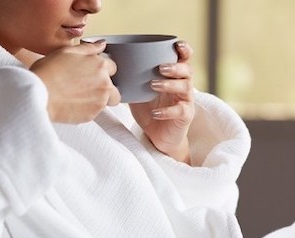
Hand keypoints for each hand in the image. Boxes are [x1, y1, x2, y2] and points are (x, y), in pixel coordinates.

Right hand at [30, 41, 120, 123]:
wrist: (38, 96)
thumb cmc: (48, 73)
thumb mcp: (66, 51)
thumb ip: (88, 48)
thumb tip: (101, 44)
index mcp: (100, 66)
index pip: (113, 67)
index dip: (101, 69)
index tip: (91, 72)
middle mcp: (104, 84)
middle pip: (115, 87)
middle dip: (105, 86)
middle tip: (86, 86)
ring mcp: (99, 102)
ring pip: (107, 101)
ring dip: (98, 98)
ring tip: (79, 96)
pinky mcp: (91, 116)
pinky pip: (95, 112)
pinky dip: (88, 109)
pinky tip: (73, 103)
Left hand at [129, 41, 194, 162]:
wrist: (157, 136)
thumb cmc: (149, 109)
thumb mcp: (138, 91)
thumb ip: (130, 78)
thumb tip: (108, 65)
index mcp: (174, 76)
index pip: (184, 58)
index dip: (184, 49)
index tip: (176, 45)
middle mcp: (183, 85)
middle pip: (187, 70)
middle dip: (175, 66)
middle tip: (160, 67)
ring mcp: (186, 101)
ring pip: (185, 87)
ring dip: (170, 84)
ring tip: (153, 85)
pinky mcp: (185, 116)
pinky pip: (180, 111)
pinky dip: (167, 111)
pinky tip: (155, 112)